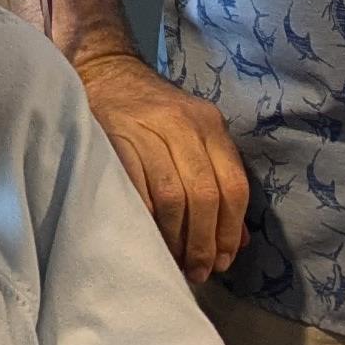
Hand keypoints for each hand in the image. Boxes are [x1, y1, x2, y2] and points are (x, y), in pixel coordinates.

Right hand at [77, 45, 249, 280]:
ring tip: (173, 260)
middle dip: (203, 241)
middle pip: (205, 194)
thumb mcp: (194, 137)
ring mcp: (148, 129)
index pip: (234, 185)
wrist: (107, 73)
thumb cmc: (154, 114)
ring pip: (172, 196)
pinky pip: (136, 189)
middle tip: (197, 270)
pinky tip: (148, 237)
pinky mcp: (115, 138)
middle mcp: (184, 123)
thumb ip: (218, 182)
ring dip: (175, 237)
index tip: (221, 261)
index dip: (230, 231)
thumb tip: (237, 242)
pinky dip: (146, 220)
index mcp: (211, 124)